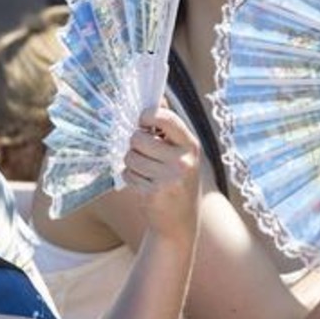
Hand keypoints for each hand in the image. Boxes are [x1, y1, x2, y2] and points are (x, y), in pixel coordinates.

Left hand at [121, 106, 200, 247]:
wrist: (180, 223)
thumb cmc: (178, 180)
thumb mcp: (181, 153)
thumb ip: (169, 128)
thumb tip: (158, 95)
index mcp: (191, 145)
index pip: (166, 118)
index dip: (147, 115)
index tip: (142, 120)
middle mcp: (184, 161)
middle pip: (138, 139)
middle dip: (135, 145)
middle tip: (144, 154)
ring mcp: (170, 178)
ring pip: (130, 157)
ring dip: (131, 163)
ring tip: (146, 172)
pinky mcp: (154, 194)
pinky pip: (128, 174)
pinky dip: (131, 178)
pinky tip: (144, 186)